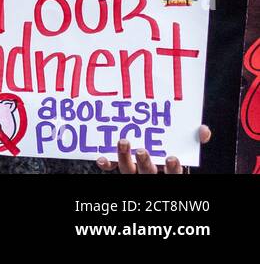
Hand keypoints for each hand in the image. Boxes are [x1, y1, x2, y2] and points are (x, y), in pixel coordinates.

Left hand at [95, 125, 209, 173]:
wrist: (148, 153)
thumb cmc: (168, 150)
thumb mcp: (182, 146)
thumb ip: (193, 139)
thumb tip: (204, 130)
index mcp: (167, 170)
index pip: (173, 174)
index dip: (172, 168)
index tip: (172, 157)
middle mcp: (150, 173)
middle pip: (148, 173)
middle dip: (145, 162)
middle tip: (142, 150)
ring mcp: (133, 171)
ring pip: (127, 170)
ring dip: (124, 157)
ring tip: (124, 141)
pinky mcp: (118, 166)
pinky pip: (111, 168)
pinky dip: (106, 163)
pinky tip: (101, 158)